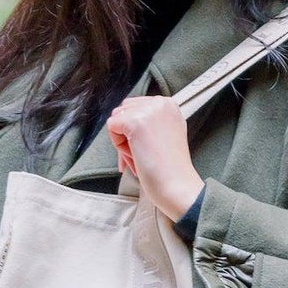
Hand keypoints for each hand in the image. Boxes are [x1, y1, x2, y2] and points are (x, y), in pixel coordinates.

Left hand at [106, 95, 204, 220]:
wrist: (176, 185)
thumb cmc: (169, 168)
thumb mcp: (166, 133)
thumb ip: (150, 121)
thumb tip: (122, 120)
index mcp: (168, 104)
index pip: (135, 107)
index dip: (134, 130)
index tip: (147, 147)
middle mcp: (160, 102)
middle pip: (123, 110)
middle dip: (126, 133)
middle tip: (143, 154)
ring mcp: (148, 110)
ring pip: (116, 118)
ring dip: (123, 140)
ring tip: (141, 155)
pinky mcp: (135, 121)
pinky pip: (111, 127)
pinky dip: (118, 145)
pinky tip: (137, 155)